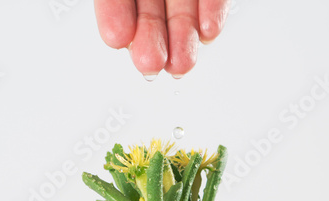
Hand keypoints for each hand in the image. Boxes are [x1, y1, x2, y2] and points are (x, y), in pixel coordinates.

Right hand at [94, 0, 230, 77]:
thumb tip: (116, 25)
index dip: (115, 15)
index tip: (117, 37)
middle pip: (151, 11)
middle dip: (152, 39)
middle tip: (151, 63)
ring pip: (182, 10)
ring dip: (183, 37)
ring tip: (181, 63)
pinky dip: (213, 12)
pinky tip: (208, 32)